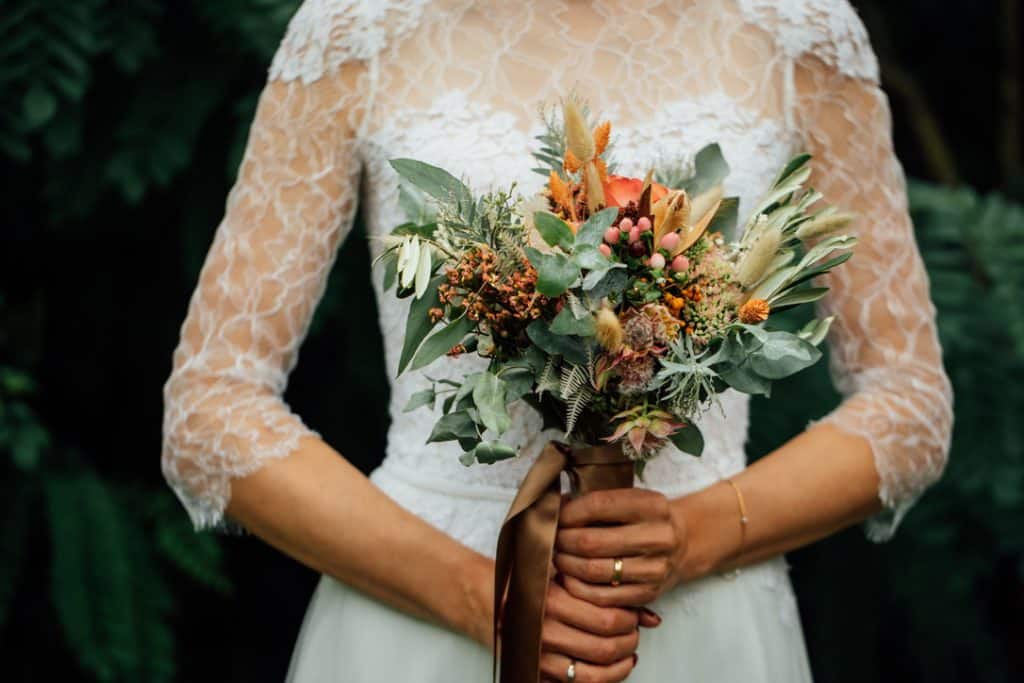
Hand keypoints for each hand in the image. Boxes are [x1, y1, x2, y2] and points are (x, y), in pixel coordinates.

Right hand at [539, 579, 649, 682]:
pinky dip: (605, 680)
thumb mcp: (566, 576)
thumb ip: (606, 593)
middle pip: (605, 648)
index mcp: (551, 601)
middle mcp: (543, 632)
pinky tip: (614, 668)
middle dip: (629, 641)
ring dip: (621, 666)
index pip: (607, 619)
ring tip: (628, 652)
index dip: (630, 619)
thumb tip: (653, 619)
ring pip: (595, 675)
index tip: (632, 614)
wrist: (489, 599)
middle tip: (633, 632)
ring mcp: (540, 657)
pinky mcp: (537, 672)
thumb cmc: (532, 583)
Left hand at [554, 488, 687, 607]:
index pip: (599, 505)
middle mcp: (658, 537)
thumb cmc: (643, 518)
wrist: (683, 543)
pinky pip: (602, 597)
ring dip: (566, 564)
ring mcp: (655, 568)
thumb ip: (595, 503)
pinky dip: (578, 588)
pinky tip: (569, 577)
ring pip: (593, 570)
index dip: (569, 512)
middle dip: (562, 540)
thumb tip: (554, 507)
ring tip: (557, 556)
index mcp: (652, 506)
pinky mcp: (648, 593)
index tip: (555, 516)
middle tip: (551, 539)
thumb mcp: (629, 500)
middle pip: (592, 541)